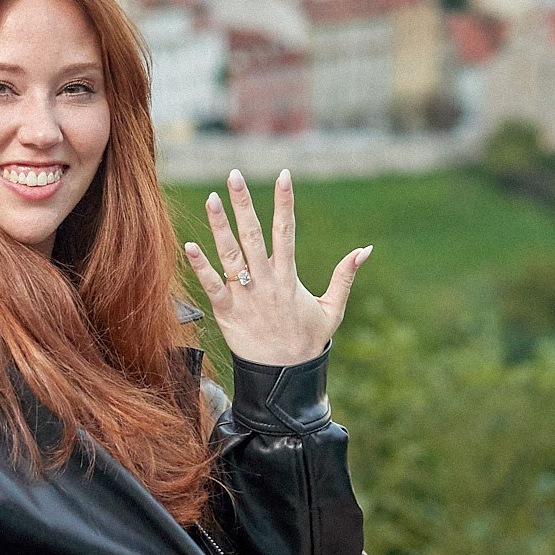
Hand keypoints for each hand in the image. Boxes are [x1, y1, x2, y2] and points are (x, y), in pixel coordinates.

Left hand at [184, 170, 369, 365]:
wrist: (284, 379)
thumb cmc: (307, 341)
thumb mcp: (332, 309)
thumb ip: (345, 276)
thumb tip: (366, 249)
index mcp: (289, 277)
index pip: (286, 231)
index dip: (284, 202)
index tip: (283, 174)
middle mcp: (265, 281)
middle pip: (253, 235)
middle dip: (243, 203)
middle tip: (234, 175)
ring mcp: (245, 296)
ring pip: (230, 254)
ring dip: (219, 226)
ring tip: (210, 199)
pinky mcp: (226, 312)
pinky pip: (211, 285)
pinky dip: (200, 266)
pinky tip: (188, 245)